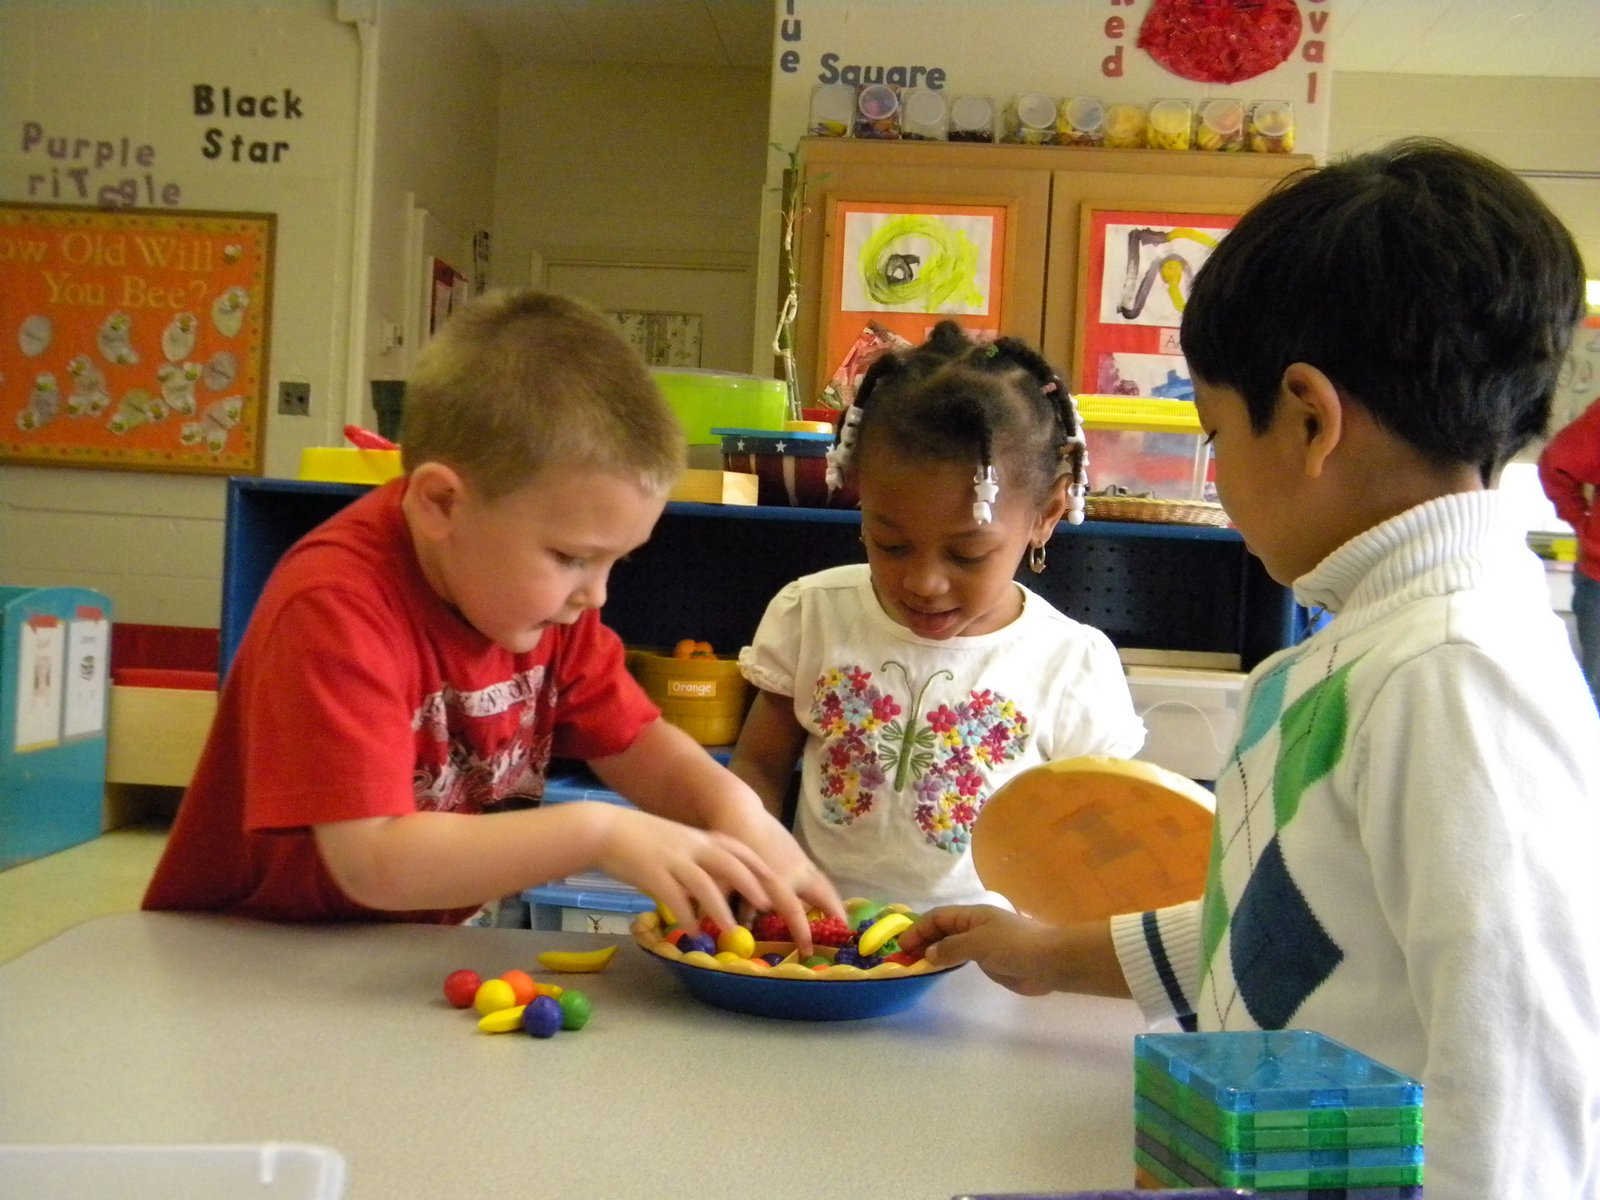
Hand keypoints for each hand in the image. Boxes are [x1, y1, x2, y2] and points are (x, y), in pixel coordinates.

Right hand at [594, 807, 779, 935]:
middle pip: (730, 863)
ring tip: (731, 930)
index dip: (759, 868)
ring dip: (720, 908)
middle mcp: (691, 845)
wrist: (605, 830)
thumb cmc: (641, 840)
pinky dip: (685, 915)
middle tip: (767, 906)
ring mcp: (672, 858)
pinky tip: (690, 931)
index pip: (739, 850)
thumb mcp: (678, 844)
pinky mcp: (651, 872)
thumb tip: (717, 889)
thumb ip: (698, 861)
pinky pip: (673, 897)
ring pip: (704, 883)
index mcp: (700, 838)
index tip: (778, 885)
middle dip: (751, 884)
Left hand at [710, 805, 844, 956]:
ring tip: (841, 922)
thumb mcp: (726, 880)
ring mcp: (801, 862)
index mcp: (777, 880)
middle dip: (835, 914)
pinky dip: (825, 892)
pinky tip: (825, 902)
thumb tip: (735, 932)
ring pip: (824, 886)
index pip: (794, 911)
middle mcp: (795, 872)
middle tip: (845, 933)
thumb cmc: (732, 848)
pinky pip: (818, 878)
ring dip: (834, 903)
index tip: (808, 950)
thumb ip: (732, 907)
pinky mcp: (801, 855)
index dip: (802, 932)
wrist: (741, 814)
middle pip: (823, 895)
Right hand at [898, 905, 1066, 996]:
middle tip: (905, 957)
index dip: (918, 929)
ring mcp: (983, 943)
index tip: (903, 946)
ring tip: (916, 964)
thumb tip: (928, 953)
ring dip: (933, 951)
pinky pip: (962, 957)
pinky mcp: (991, 960)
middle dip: (922, 939)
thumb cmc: (1014, 946)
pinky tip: (939, 969)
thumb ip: (951, 948)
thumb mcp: (978, 944)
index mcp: (972, 915)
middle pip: (942, 929)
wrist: (1049, 963)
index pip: (938, 917)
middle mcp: (975, 927)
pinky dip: (947, 961)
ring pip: (951, 944)